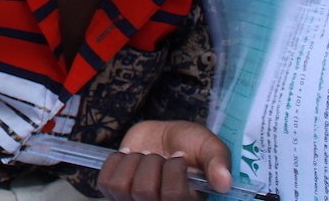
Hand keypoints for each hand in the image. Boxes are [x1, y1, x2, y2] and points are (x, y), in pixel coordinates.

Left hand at [97, 120, 231, 200]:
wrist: (164, 135)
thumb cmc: (190, 144)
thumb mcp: (209, 147)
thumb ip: (218, 162)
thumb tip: (224, 183)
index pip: (173, 197)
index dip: (174, 171)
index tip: (180, 156)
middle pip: (144, 192)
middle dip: (152, 162)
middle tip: (161, 155)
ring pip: (121, 187)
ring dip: (133, 162)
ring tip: (145, 157)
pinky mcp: (114, 193)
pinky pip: (104, 182)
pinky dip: (115, 162)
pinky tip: (129, 157)